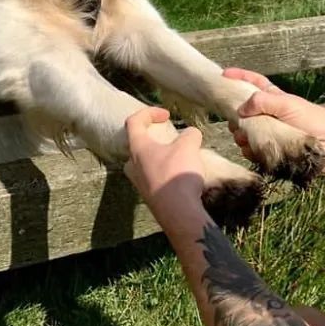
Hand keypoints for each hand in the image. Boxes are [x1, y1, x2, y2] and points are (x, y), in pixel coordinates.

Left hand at [124, 108, 203, 225]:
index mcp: (138, 148)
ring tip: (178, 158)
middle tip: (167, 139)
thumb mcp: (189, 146)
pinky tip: (181, 176)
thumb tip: (191, 134)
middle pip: (136, 145)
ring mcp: (139, 183)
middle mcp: (133, 165)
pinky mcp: (149, 197)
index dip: (149, 113)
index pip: (134, 122)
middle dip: (152, 139)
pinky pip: (154, 178)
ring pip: (145, 163)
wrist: (178, 212)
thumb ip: (190, 135)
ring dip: (160, 157)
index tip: (166, 115)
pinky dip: (165, 172)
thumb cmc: (177, 173)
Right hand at [223, 68, 324, 173]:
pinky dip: (249, 150)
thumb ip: (263, 101)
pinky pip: (251, 149)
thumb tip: (242, 108)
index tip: (224, 75)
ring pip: (244, 131)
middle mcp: (269, 114)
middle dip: (236, 116)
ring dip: (241, 134)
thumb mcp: (287, 104)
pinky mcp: (270, 149)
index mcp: (275, 97)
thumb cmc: (313, 122)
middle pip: (243, 111)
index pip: (254, 82)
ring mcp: (269, 132)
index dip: (240, 76)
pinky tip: (253, 151)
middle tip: (235, 122)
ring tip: (245, 138)